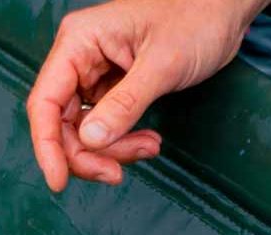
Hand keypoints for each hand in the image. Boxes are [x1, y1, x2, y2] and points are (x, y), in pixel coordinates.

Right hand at [27, 0, 265, 191]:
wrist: (224, 9)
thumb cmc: (196, 17)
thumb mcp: (162, 64)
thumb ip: (125, 103)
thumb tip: (90, 140)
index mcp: (80, 41)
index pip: (46, 101)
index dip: (47, 145)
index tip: (58, 181)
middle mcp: (80, 58)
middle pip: (62, 122)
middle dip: (88, 154)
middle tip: (117, 173)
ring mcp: (96, 73)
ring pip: (85, 130)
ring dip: (112, 150)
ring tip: (149, 148)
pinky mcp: (114, 87)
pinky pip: (106, 126)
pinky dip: (124, 141)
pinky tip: (149, 141)